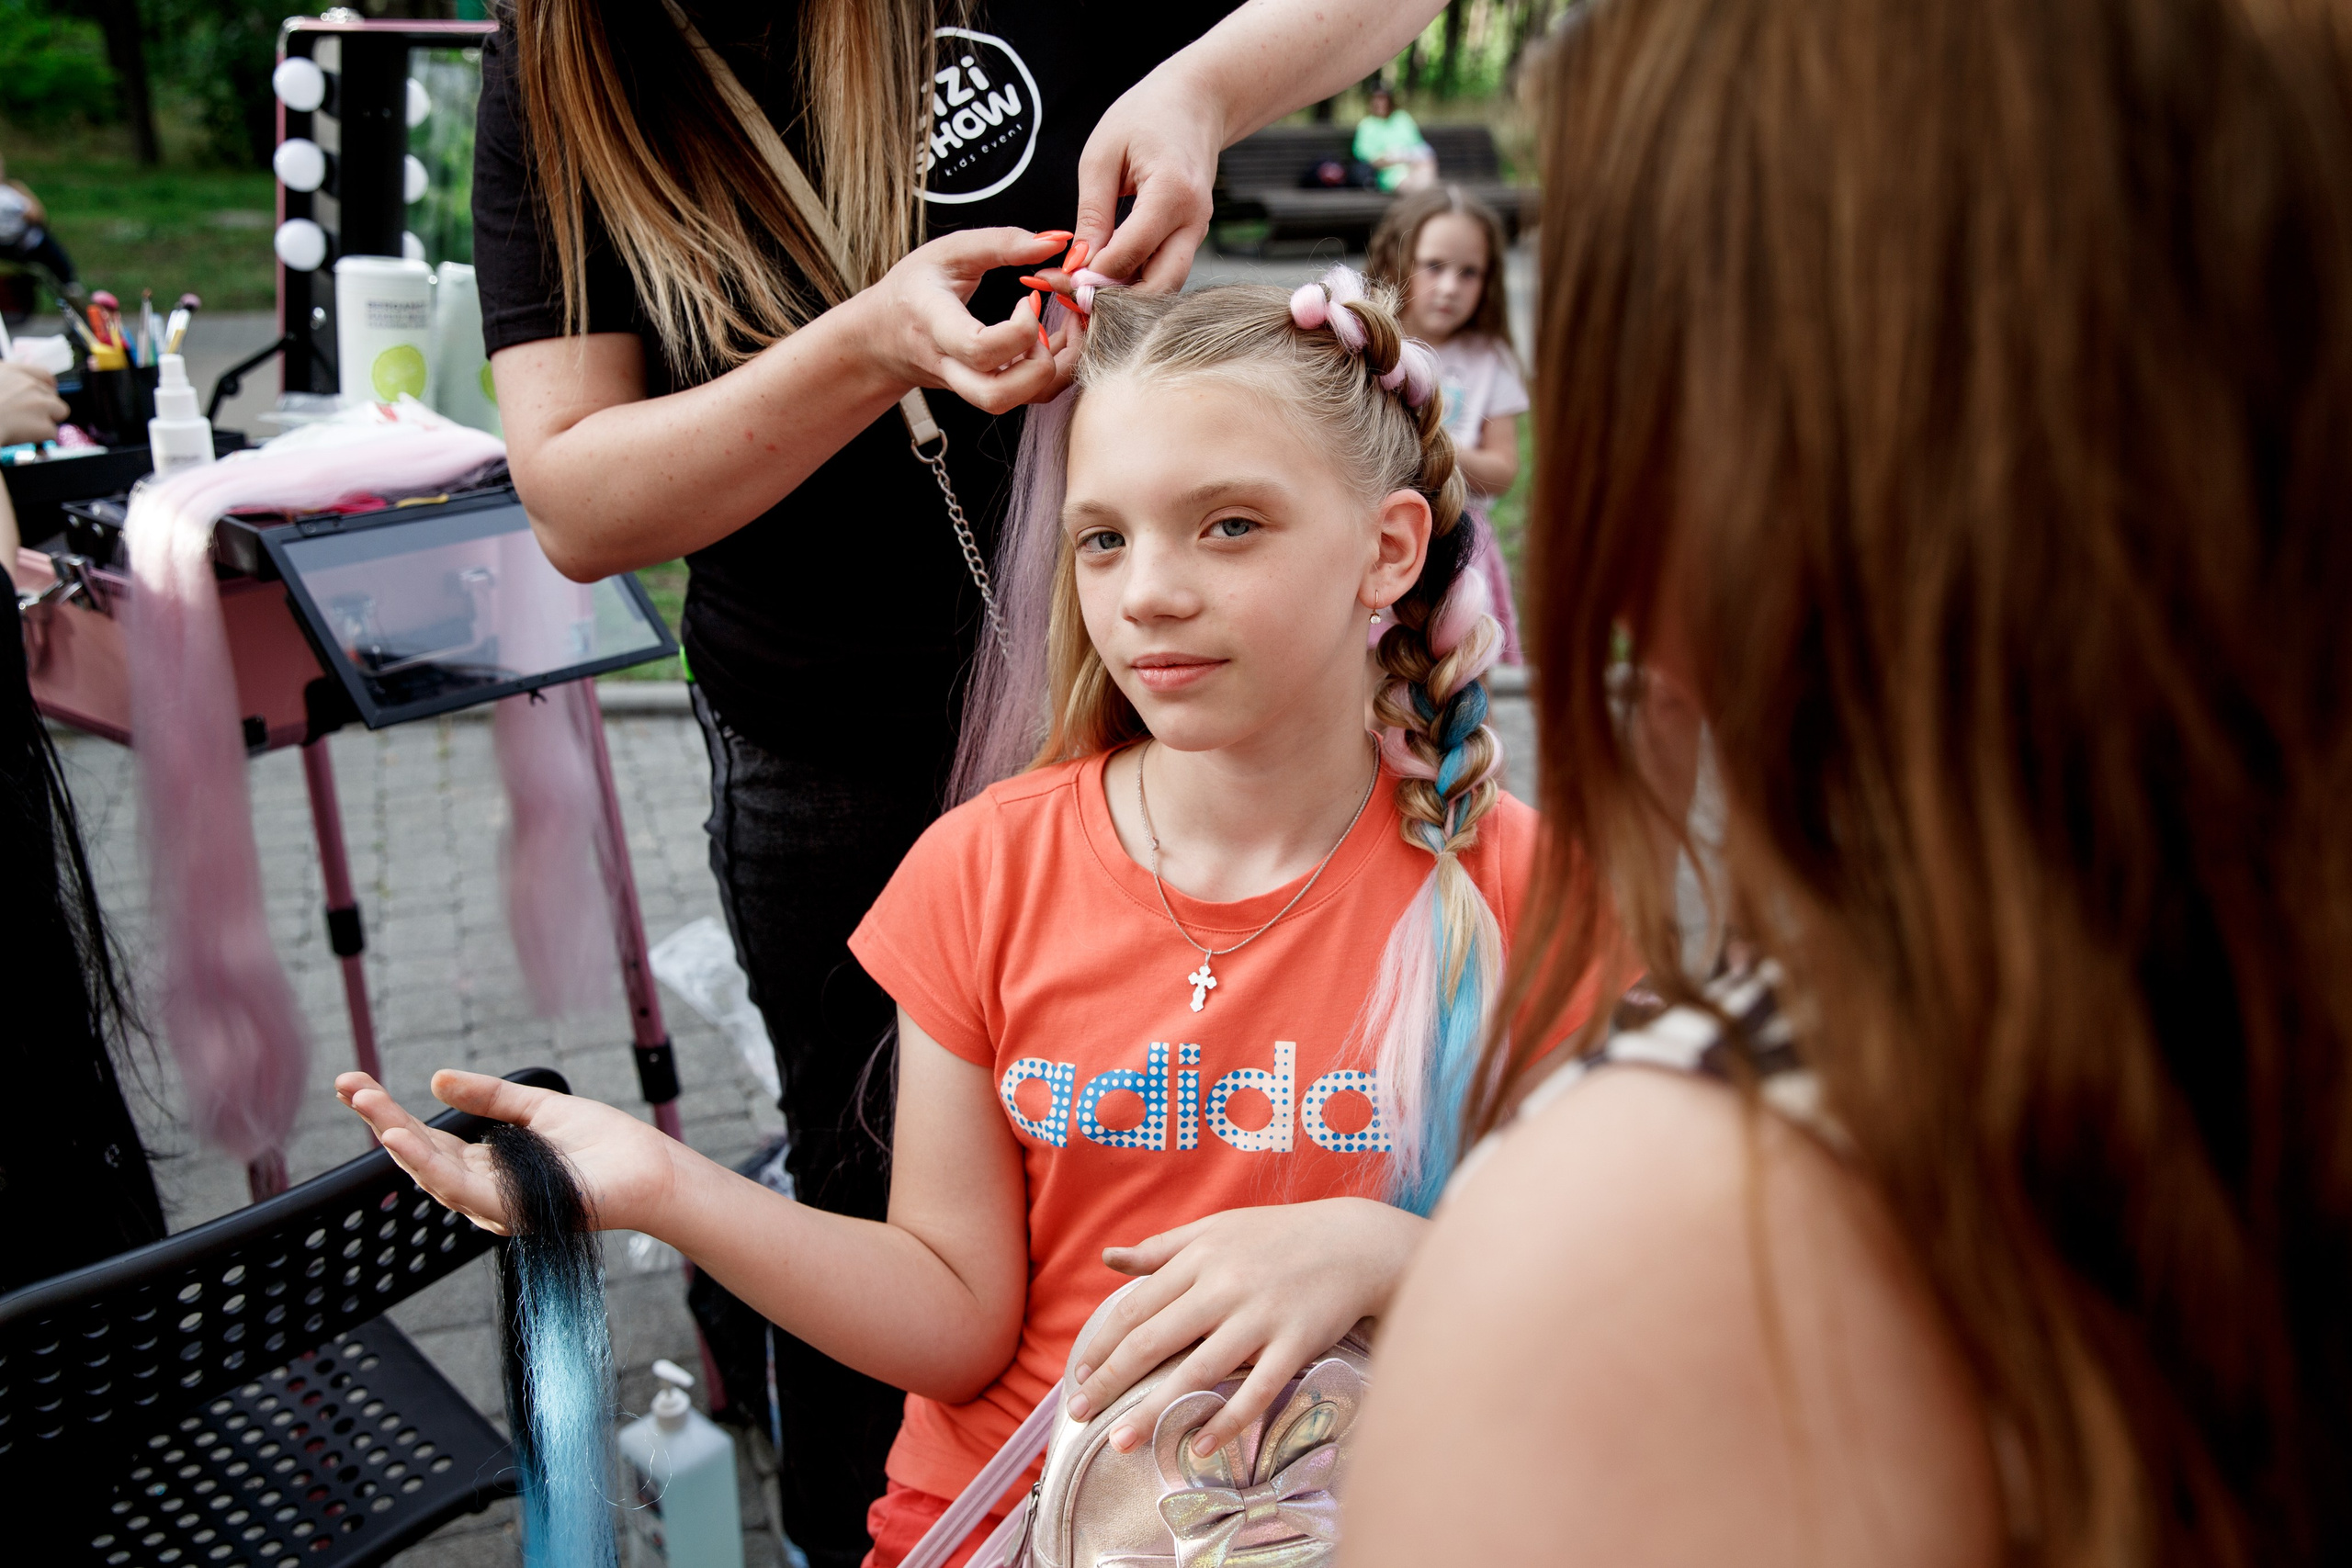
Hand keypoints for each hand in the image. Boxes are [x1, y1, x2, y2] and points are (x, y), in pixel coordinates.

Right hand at [0, 361, 66, 445]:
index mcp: (11, 371)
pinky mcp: (43, 425)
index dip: (47, 387)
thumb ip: (5, 381)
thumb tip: (13, 389)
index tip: (44, 396)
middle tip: (27, 418)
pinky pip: (52, 433)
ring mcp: (39, 403)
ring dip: (47, 421)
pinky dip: (41, 438)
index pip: (44, 374)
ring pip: (59, 412)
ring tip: (26, 427)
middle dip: (45, 408)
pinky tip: (24, 437)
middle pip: (52, 396)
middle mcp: (28, 384)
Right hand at [335, 1070, 681, 1237]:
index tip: (354, 1083)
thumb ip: (490, 1097)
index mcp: (487, 1165)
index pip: (427, 1138)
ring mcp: (493, 1205)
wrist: (648, 1171)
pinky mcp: (509, 1212)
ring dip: (396, 1139)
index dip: (390, 1113)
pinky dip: (426, 1163)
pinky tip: (402, 1137)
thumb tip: (437, 1079)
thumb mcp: (538, 1108)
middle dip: (380, 1121)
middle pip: (419, 1155)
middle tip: (347, 1085)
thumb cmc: (604, 1145)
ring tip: (370, 1107)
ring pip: (431, 1173)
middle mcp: (482, 1190)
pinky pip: (458, 1188)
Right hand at [858, 227, 1079, 412]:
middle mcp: (949, 366)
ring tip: (1054, 334)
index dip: (1019, 329)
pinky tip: (1050, 344)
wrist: (882, 336)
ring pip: (1015, 403)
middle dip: (1039, 366)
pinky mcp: (984, 393)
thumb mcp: (949, 252)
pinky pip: (1025, 399)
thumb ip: (1001, 243)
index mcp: (935, 326)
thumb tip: (1056, 241)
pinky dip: (1049, 376)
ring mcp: (967, 387)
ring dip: (1050, 373)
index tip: (1028, 299)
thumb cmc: (914, 289)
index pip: (978, 348)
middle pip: (997, 395)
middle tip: (1045, 329)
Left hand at [1065, 1199, 1425, 1458]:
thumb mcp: (1216, 1229)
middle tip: (1080, 1414)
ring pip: (1196, 1371)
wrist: (1355, 1242)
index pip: (1136, 1308)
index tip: (1078, 1376)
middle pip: (1154, 1341)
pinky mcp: (1296, 1343)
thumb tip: (1108, 1258)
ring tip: (1120, 1443)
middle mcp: (1224, 1286)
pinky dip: (1227, 1421)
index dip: (1102, 1345)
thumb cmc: (1279, 1236)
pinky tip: (1198, 1446)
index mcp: (1200, 1257)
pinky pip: (1257, 1390)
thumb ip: (1161, 1248)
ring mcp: (1261, 1317)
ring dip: (1154, 1411)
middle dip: (1110, 1381)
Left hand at [1073, 63, 1223, 293]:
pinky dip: (1137, 281)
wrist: (1195, 101)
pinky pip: (1166, 271)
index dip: (1092, 276)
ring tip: (1087, 287)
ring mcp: (1199, 231)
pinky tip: (1107, 275)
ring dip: (1127, 296)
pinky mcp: (1193, 237)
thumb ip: (1092, 214)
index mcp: (1172, 193)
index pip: (1129, 255)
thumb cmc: (1145, 115)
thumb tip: (1077, 265)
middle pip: (1158, 288)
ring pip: (1166, 287)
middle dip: (1116, 302)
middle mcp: (1194, 220)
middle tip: (1074, 296)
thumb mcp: (1102, 155)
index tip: (1059, 279)